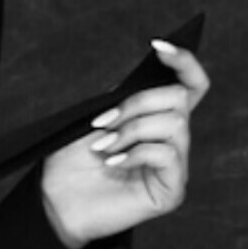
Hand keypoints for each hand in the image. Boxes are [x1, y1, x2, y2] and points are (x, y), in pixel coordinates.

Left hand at [40, 38, 211, 248]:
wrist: (55, 203)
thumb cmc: (73, 163)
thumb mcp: (96, 119)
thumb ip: (124, 97)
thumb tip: (147, 75)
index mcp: (158, 122)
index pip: (191, 86)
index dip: (183, 61)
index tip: (157, 46)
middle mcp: (173, 143)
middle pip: (180, 98)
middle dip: (138, 103)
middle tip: (102, 122)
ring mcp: (174, 168)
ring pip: (174, 124)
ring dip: (131, 129)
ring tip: (103, 146)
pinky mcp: (171, 192)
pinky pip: (166, 154)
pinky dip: (135, 153)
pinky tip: (111, 163)